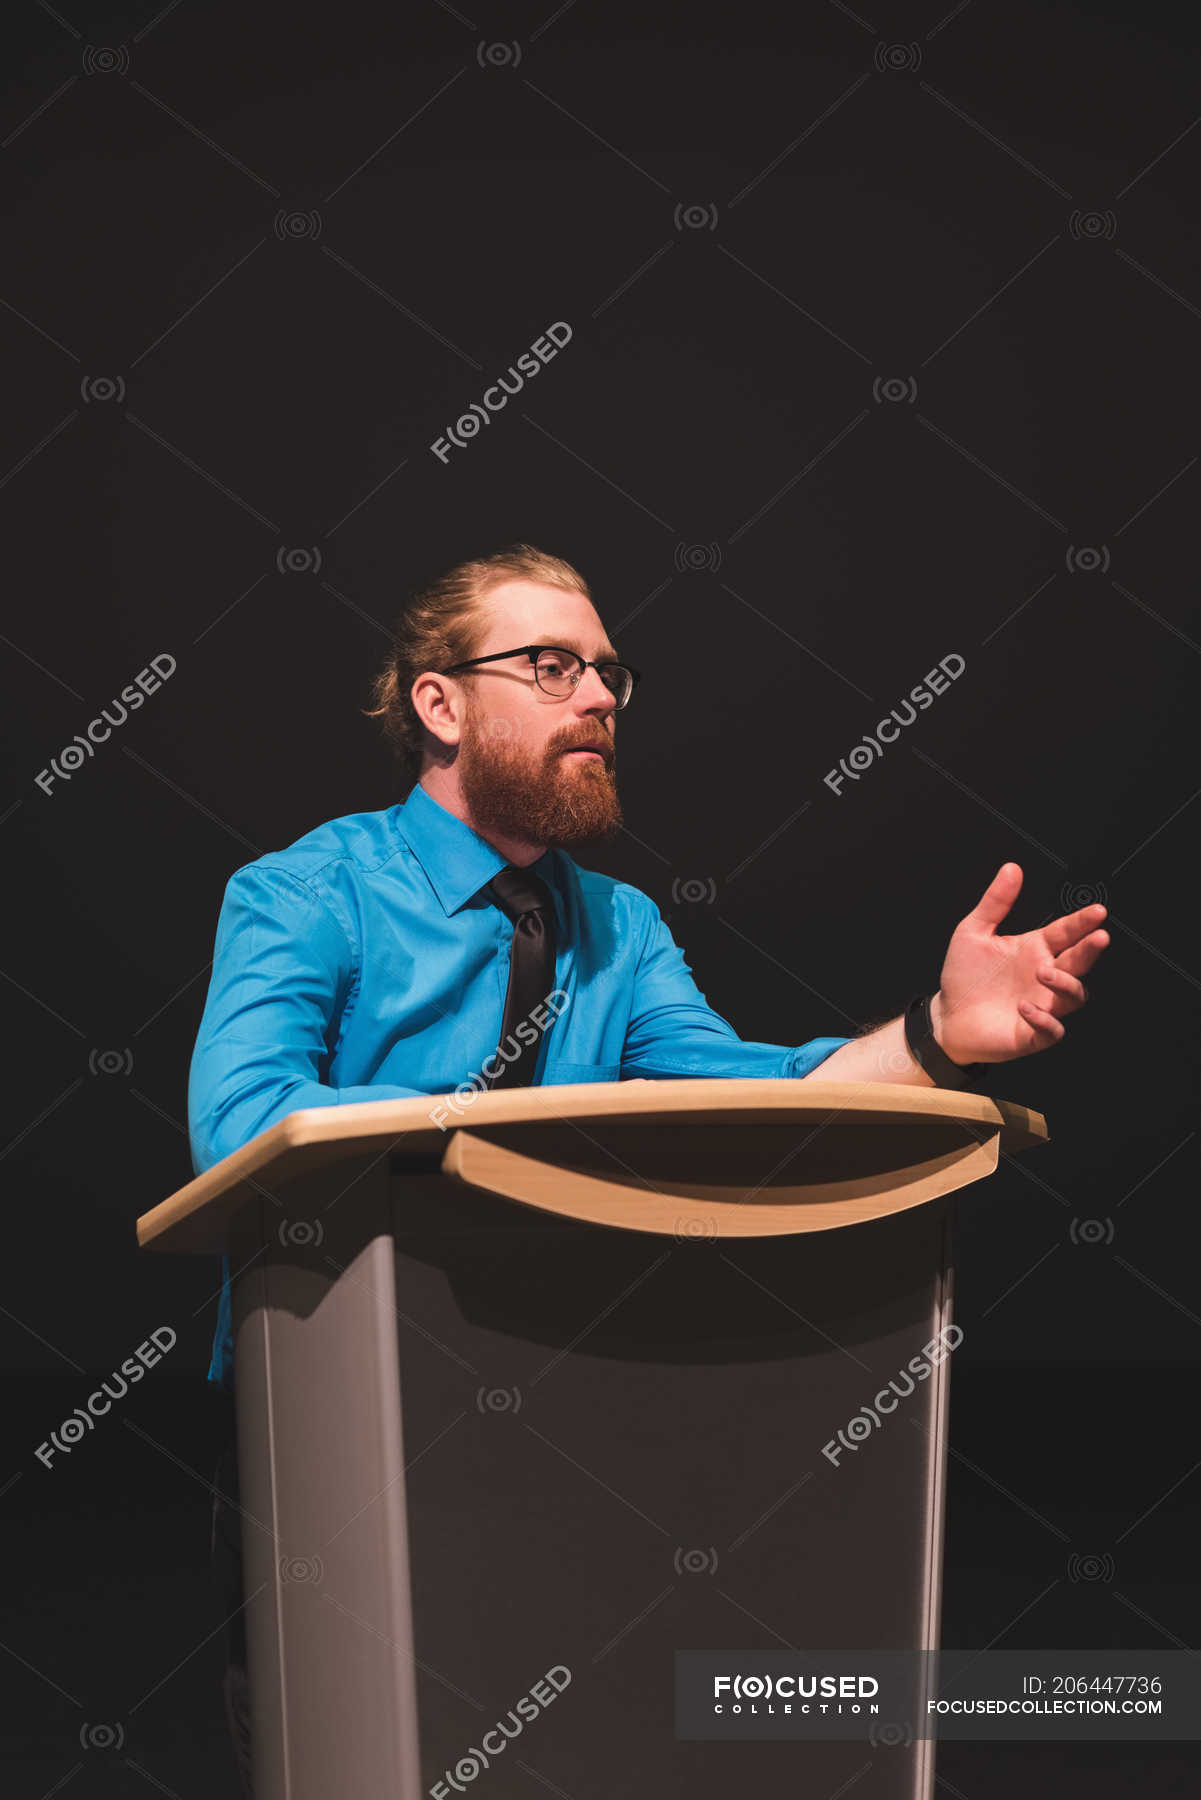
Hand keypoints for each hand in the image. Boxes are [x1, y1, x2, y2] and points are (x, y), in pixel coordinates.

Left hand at [930, 863, 1108, 1064]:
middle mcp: (1045, 976)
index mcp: (1035, 949)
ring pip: (1073, 996)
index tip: (1098, 911)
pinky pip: (1052, 1030)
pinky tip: (1026, 1007)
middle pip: (1079, 962)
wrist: (947, 1016)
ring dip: (1065, 983)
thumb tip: (1011, 867)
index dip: (1083, 922)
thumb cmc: (964, 975)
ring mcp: (1043, 1005)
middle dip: (1091, 949)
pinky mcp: (1032, 1033)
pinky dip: (1045, 1020)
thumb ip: (995, 902)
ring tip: (1044, 972)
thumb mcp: (973, 932)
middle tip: (1098, 937)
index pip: (1066, 933)